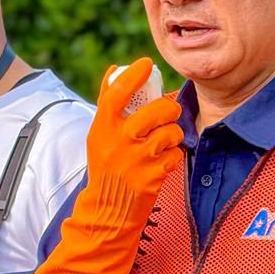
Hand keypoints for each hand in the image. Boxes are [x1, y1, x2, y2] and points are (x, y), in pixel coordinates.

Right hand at [84, 58, 183, 218]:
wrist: (108, 210)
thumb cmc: (105, 166)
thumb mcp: (99, 136)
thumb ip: (107, 103)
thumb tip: (114, 69)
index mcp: (102, 129)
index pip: (116, 94)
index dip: (133, 75)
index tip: (146, 63)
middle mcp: (118, 143)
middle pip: (156, 111)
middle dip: (168, 109)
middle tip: (168, 113)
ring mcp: (136, 161)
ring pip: (170, 133)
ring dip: (172, 134)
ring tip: (163, 141)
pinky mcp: (152, 178)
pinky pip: (175, 155)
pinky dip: (173, 156)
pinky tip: (162, 162)